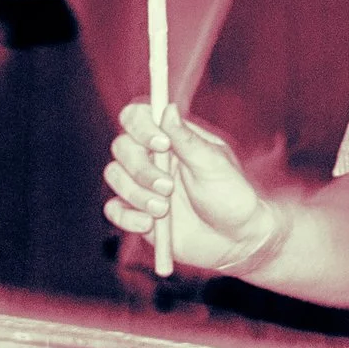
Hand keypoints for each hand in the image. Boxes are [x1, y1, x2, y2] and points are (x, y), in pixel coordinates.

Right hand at [103, 103, 286, 274]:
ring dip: (136, 193)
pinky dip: (126, 217)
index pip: (138, 117)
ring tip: (164, 210)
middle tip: (168, 188)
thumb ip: (188, 140)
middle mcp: (151, 157)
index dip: (141, 126)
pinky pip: (113, 209)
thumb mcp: (214, 166)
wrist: (235, 239)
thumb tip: (168, 109)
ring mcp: (141, 184)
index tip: (162, 144)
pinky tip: (148, 224)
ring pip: (114, 176)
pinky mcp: (136, 212)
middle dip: (141, 168)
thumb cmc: (231, 195)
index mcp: (170, 137)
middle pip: (121, 147)